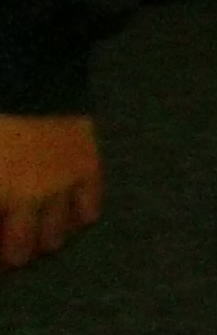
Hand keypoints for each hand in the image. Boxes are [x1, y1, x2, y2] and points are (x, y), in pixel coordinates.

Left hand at [0, 114, 101, 268]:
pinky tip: (72, 219)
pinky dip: (79, 218)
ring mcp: (61, 187)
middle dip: (13, 255)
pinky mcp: (88, 169)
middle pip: (22, 249)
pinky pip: (88, 208)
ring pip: (55, 235)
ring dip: (44, 240)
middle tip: (9, 254)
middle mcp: (28, 202)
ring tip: (38, 239)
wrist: (33, 79)